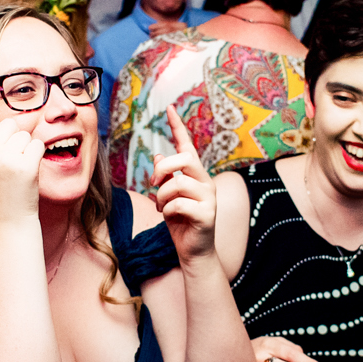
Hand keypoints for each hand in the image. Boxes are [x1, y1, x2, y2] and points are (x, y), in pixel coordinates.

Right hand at [0, 59, 44, 228]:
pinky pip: (38, 146)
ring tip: (18, 173)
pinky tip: (29, 175)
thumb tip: (17, 121)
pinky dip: (38, 158)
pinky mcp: (23, 165)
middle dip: (17, 140)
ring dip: (28, 151)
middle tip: (12, 167)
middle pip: (10, 125)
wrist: (9, 223)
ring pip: (26, 135)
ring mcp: (4, 158)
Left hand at [149, 105, 216, 260]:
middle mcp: (206, 182)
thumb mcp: (167, 198)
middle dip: (163, 169)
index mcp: (196, 175)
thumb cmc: (180, 223)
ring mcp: (209, 198)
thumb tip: (159, 157)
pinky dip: (168, 210)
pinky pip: (180, 204)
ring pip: (178, 183)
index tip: (169, 108)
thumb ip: (165, 178)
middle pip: (184, 159)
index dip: (178, 127)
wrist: (194, 253)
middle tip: (153, 183)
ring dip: (161, 196)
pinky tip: (169, 217)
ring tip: (160, 207)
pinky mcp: (207, 215)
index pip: (187, 146)